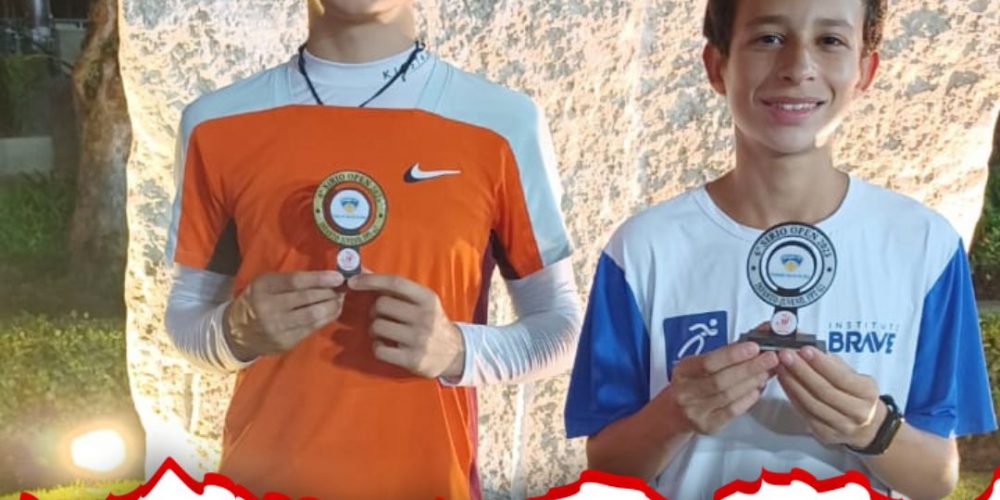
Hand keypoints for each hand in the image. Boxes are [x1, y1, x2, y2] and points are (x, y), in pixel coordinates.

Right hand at [224, 271, 345, 360]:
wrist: (236, 333)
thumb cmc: (256, 301)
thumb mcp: (266, 284)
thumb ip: (290, 280)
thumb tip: (325, 277)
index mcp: (263, 287)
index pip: (295, 281)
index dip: (320, 279)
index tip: (338, 277)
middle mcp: (268, 307)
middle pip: (307, 298)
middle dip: (329, 293)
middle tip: (343, 288)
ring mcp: (276, 327)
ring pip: (312, 315)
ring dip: (331, 307)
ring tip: (339, 300)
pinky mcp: (285, 342)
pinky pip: (311, 328)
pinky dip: (325, 319)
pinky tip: (331, 312)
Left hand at [347, 273, 464, 378]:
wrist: (455, 353)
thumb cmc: (432, 322)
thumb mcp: (422, 302)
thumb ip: (396, 288)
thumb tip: (363, 270)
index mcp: (428, 299)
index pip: (395, 282)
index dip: (371, 280)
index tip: (353, 281)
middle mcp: (425, 317)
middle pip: (382, 305)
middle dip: (375, 310)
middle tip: (382, 316)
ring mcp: (419, 339)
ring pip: (377, 326)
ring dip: (375, 329)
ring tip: (385, 332)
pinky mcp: (412, 359)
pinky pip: (379, 349)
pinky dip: (378, 347)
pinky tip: (388, 347)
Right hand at [662, 342, 778, 434]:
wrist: (677, 412)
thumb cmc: (695, 382)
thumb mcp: (702, 363)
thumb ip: (729, 350)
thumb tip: (760, 334)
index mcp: (683, 371)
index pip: (708, 362)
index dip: (732, 355)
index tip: (754, 347)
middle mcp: (685, 392)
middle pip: (720, 380)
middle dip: (749, 368)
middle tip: (771, 358)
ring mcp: (695, 411)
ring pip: (728, 395)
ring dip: (752, 382)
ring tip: (767, 371)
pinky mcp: (708, 425)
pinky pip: (732, 411)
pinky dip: (748, 398)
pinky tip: (757, 388)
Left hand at [776, 346, 882, 447]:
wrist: (866, 426)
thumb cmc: (856, 394)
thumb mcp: (854, 375)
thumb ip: (833, 363)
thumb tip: (809, 348)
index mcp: (867, 393)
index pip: (842, 377)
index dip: (821, 363)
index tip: (804, 350)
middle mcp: (857, 412)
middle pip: (824, 391)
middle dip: (802, 371)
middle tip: (786, 355)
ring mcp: (841, 426)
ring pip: (811, 403)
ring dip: (793, 383)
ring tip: (781, 366)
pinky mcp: (825, 433)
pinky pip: (804, 413)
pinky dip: (792, 395)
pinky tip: (784, 382)